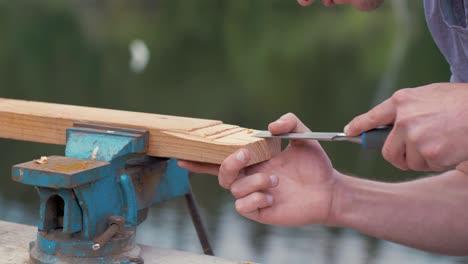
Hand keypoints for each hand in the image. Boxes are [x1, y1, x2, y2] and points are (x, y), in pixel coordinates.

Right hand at [178, 113, 338, 225]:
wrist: (329, 190)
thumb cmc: (315, 165)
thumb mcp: (303, 137)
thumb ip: (290, 122)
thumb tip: (270, 126)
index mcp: (254, 160)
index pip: (223, 158)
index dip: (201, 158)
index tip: (182, 155)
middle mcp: (249, 177)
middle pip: (221, 173)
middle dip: (230, 162)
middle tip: (248, 155)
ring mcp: (253, 195)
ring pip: (233, 188)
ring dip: (253, 181)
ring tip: (275, 180)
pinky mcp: (259, 211)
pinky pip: (242, 207)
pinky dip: (255, 199)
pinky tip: (273, 197)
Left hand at [345, 83, 467, 170]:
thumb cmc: (460, 102)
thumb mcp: (429, 96)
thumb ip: (408, 109)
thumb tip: (391, 125)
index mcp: (402, 101)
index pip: (372, 117)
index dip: (358, 127)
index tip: (348, 133)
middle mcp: (404, 119)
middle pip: (387, 151)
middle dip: (398, 156)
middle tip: (412, 153)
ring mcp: (415, 137)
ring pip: (408, 161)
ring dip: (422, 158)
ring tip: (441, 141)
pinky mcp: (429, 154)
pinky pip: (426, 166)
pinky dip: (438, 162)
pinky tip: (450, 147)